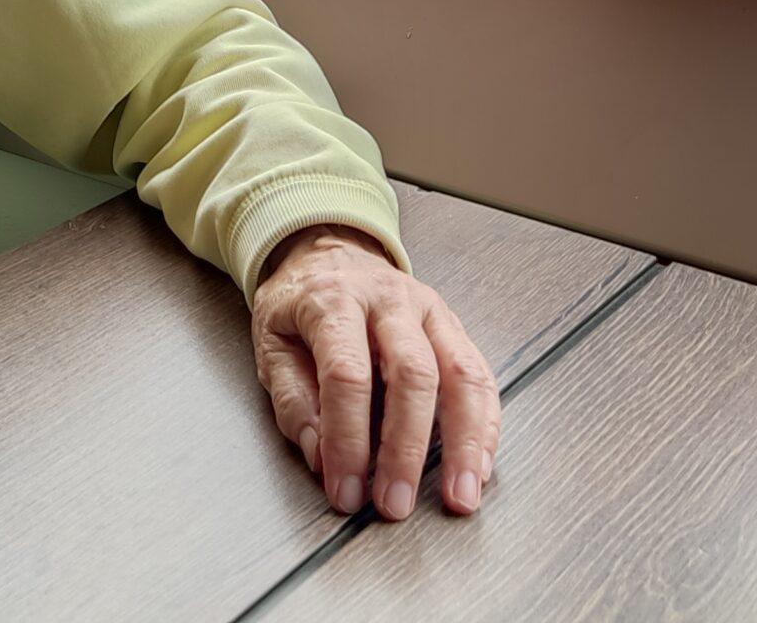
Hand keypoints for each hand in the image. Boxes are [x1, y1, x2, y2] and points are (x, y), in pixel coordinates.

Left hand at [249, 225, 500, 522]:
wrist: (328, 253)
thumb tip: (321, 458)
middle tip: (395, 503)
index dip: (347, 439)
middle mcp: (390, 300)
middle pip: (413, 373)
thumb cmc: (300, 305)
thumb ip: (294, 402)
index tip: (344, 490)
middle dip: (406, 447)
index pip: (347, 374)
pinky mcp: (454, 326)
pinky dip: (485, 427)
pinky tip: (478, 466)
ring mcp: (430, 310)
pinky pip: (481, 376)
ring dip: (465, 442)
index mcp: (335, 301)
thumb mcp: (271, 345)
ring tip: (460, 496)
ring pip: (462, 374)